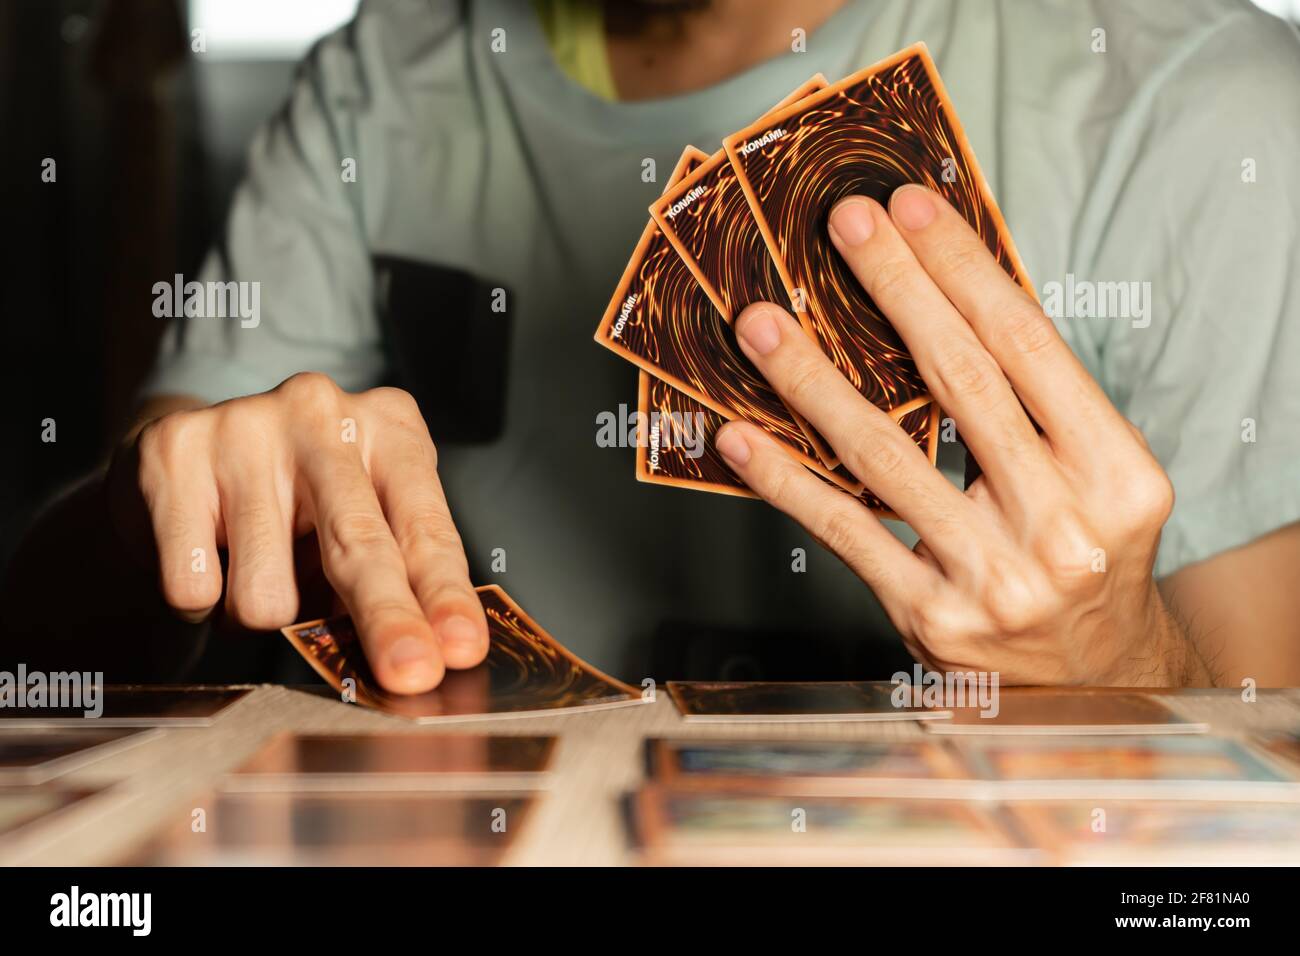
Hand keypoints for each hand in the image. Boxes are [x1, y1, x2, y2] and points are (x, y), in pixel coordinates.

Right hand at [107, 373, 487, 692]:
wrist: (185, 451)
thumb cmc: (298, 496)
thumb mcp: (363, 516)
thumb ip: (395, 573)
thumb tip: (419, 655)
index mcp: (389, 428)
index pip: (424, 527)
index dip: (444, 595)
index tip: (461, 648)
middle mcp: (323, 415)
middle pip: (358, 543)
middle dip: (387, 618)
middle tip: (409, 673)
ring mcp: (246, 426)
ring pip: (266, 590)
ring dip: (262, 614)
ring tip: (256, 573)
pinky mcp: (175, 451)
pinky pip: (195, 584)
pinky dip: (201, 601)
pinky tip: (206, 555)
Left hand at [715, 185, 1204, 685]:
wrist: (1095, 683)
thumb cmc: (1084, 558)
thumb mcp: (1094, 478)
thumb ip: (1033, 403)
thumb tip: (941, 293)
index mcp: (1117, 474)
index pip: (1028, 344)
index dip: (963, 268)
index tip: (912, 208)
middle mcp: (1063, 526)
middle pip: (962, 381)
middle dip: (897, 289)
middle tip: (842, 225)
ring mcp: (994, 577)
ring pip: (886, 456)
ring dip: (813, 379)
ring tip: (762, 323)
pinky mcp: (932, 617)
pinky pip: (844, 531)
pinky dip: (787, 480)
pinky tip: (742, 436)